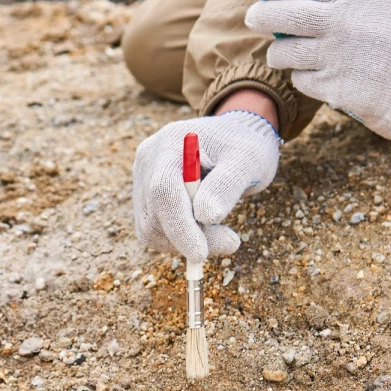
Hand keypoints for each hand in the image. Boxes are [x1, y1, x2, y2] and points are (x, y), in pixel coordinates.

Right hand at [133, 111, 279, 262]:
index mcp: (171, 142)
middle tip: (230, 241)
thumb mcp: (248, 160)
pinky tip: (202, 227)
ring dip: (184, 241)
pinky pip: (152, 229)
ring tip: (219, 230)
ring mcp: (142, 177)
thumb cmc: (245, 145)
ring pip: (150, 228)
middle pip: (154, 213)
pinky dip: (177, 239)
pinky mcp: (144, 194)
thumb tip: (206, 217)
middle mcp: (149, 159)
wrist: (234, 137)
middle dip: (189, 238)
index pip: (163, 190)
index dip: (179, 225)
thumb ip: (226, 185)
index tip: (200, 253)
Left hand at [245, 0, 390, 152]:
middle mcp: (347, 24)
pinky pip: (301, 79)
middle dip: (262, 14)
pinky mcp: (335, 89)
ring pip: (287, 52)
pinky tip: (310, 73)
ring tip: (278, 51)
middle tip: (253, 16)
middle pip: (289, 15)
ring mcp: (339, 58)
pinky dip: (300, 76)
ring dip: (276, 51)